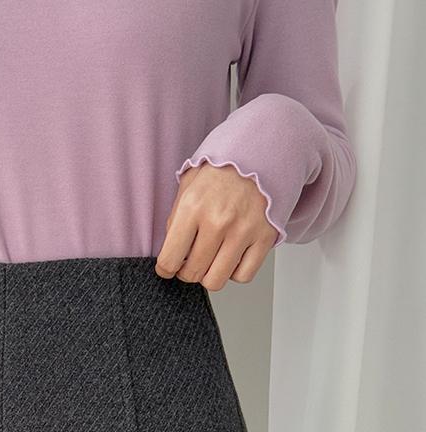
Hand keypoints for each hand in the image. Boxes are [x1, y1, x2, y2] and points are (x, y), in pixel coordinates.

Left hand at [156, 163, 278, 289]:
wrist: (263, 150)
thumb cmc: (223, 168)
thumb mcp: (188, 185)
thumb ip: (176, 220)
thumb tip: (171, 252)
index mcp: (193, 207)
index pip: (169, 259)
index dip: (165, 269)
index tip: (169, 267)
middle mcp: (218, 221)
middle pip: (193, 273)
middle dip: (186, 272)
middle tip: (190, 261)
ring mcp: (243, 231)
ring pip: (216, 280)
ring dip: (209, 274)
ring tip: (211, 259)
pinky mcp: (265, 237)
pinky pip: (243, 275)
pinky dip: (235, 272)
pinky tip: (231, 257)